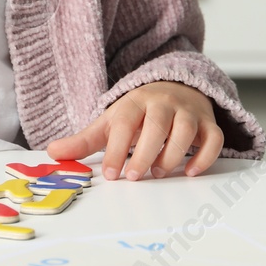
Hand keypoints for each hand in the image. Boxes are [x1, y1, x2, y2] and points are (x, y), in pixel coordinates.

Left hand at [46, 81, 223, 180]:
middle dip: (145, 153)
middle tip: (134, 177)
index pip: (125, 121)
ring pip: (186, 131)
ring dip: (172, 155)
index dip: (117, 148)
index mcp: (135, 102)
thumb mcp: (111, 121)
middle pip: (157, 125)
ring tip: (158, 173)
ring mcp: (188, 112)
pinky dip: (205, 156)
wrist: (175, 87)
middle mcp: (163, 103)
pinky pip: (213, 138)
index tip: (111, 174)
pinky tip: (190, 172)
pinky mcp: (208, 123)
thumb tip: (52, 152)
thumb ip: (84, 140)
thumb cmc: (139, 112)